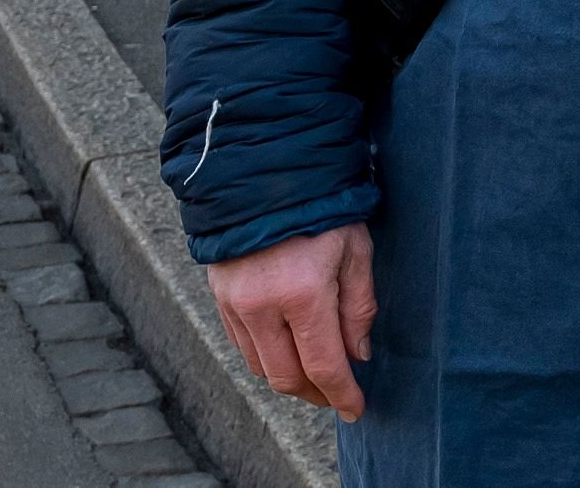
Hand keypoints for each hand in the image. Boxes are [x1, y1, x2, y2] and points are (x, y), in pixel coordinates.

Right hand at [208, 221, 374, 419]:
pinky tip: (288, 350)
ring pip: (260, 365)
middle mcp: (262, 305)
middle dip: (315, 393)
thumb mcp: (357, 249)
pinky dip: (266, 356)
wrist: (266, 171)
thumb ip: (359, 306)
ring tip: (316, 374)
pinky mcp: (220, 296)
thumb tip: (358, 354)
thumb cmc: (322, 206)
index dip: (342, 394)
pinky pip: (242, 344)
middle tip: (338, 394)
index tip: (356, 409)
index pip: (323, 365)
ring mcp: (235, 303)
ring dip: (289, 378)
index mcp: (302, 293)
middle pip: (286, 377)